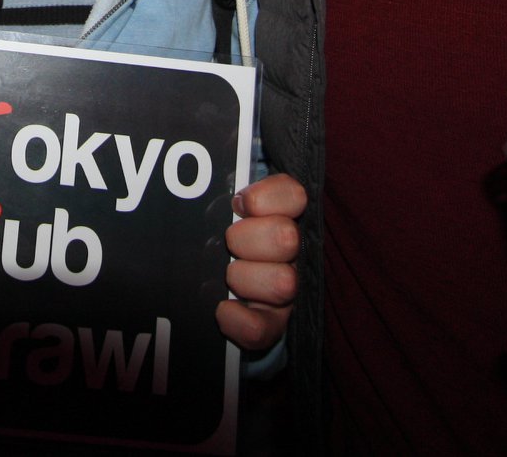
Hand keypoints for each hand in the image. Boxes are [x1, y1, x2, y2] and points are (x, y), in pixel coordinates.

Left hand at [216, 172, 304, 351]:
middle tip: (230, 243)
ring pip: (282, 283)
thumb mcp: (219, 204)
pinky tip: (223, 309)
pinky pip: (261, 329)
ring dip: (244, 278)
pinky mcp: (271, 326)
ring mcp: (285, 291)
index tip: (240, 205)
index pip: (294, 195)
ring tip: (228, 277)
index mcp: (284, 214)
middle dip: (246, 239)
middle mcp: (292, 252)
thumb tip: (220, 177)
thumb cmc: (218, 233)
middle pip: (286, 237)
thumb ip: (223, 185)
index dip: (266, 198)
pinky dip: (238, 320)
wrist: (211, 283)